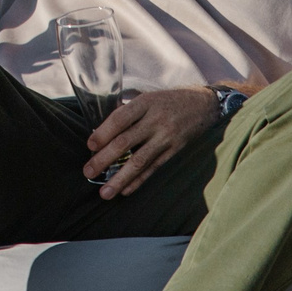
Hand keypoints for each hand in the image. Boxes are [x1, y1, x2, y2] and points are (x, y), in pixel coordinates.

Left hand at [86, 86, 220, 197]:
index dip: (104, 133)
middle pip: (126, 142)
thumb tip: (101, 132)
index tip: (90, 146)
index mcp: (145, 103)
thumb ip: (127, 112)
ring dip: (120, 179)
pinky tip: (125, 190)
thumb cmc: (167, 101)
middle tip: (88, 172)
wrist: (203, 105)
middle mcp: (156, 120)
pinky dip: (138, 181)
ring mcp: (166, 137)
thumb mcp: (147, 97)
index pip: (120, 118)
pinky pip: (153, 169)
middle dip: (104, 159)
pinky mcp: (174, 151)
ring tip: (105, 193)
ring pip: (139, 161)